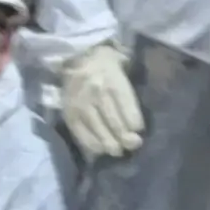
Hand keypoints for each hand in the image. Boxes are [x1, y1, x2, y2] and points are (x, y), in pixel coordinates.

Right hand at [62, 42, 142, 156]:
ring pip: (98, 131)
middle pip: (114, 122)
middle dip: (126, 138)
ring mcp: (81, 104)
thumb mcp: (123, 66)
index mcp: (113, 79)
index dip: (135, 123)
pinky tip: (101, 150)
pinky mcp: (69, 114)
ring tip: (119, 151)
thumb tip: (139, 118)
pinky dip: (92, 145)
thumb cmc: (106, 63)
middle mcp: (96, 93)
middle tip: (133, 145)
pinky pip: (81, 134)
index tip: (140, 131)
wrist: (76, 57)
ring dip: (111, 145)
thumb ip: (131, 87)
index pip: (126, 106)